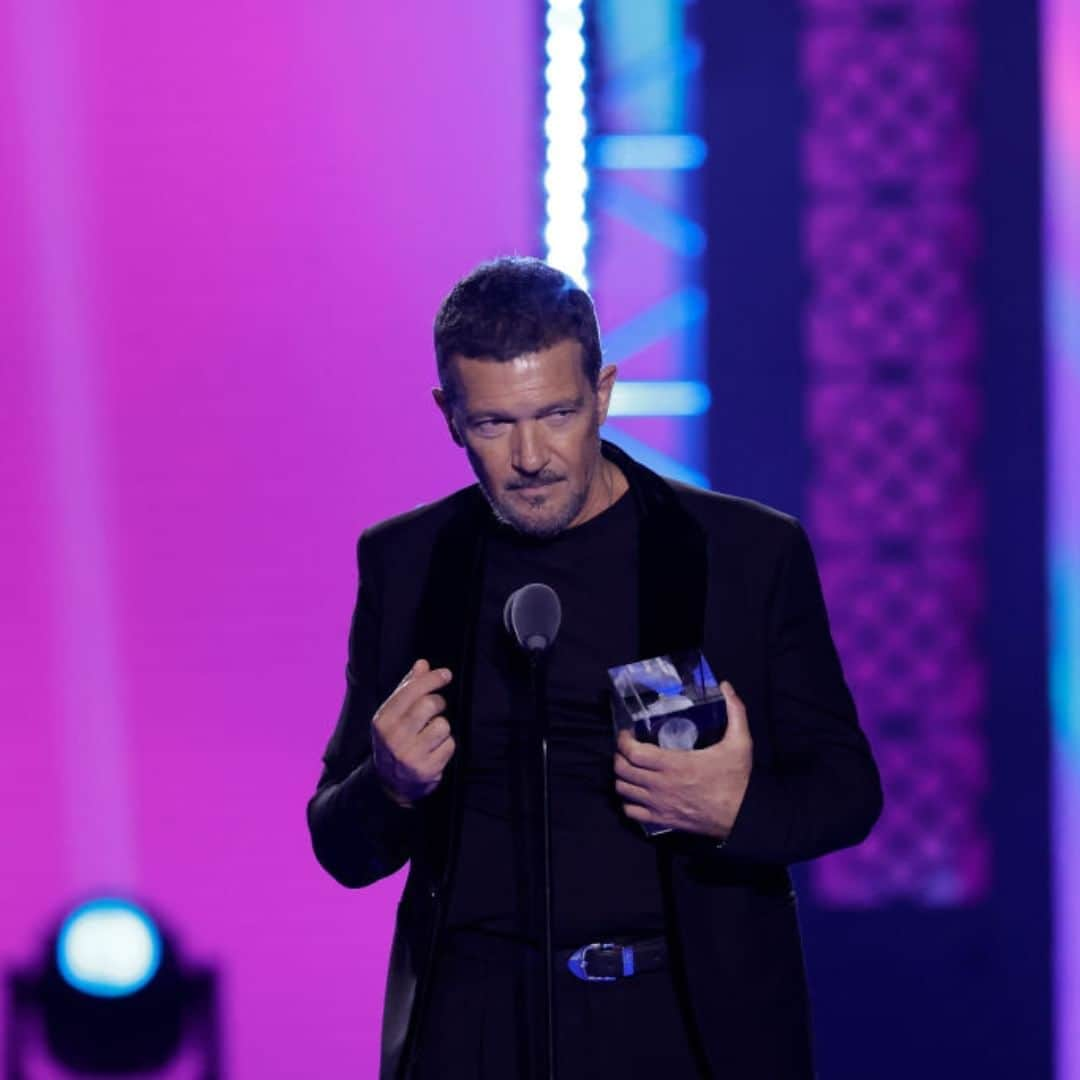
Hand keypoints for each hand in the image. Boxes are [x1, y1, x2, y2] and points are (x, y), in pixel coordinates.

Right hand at [372, 659, 454, 806]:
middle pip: (429, 705)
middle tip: (436, 709)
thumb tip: (422, 664)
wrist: (391, 783)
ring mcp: (409, 755)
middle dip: (438, 703)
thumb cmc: (396, 740)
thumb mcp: (394, 715)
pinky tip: (436, 749)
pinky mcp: (426, 770)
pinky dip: (447, 745)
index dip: (432, 679)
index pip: (411, 691)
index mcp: (383, 720)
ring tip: (432, 734)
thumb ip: (408, 688)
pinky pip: (450, 745)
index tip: (446, 674)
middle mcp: (393, 738)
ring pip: (443, 725)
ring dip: (443, 727)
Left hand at [614, 681, 751, 838]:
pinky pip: (631, 813)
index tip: (627, 733)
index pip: (633, 752)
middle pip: (622, 770)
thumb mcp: (740, 742)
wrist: (743, 817)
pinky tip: (636, 793)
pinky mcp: (662, 821)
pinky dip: (628, 802)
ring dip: (622, 777)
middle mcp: (660, 785)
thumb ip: (735, 711)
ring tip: (629, 768)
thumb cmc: (738, 781)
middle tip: (627, 749)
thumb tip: (726, 686)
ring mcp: (659, 805)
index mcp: (674, 764)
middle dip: (619, 756)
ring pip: (623, 790)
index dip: (623, 741)